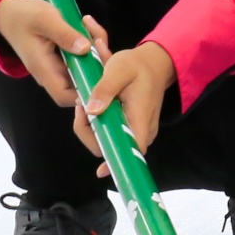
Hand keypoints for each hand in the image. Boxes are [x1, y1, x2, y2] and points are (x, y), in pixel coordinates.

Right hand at [0, 0, 105, 107]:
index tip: (103, 77)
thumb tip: (86, 49)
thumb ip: (64, 34)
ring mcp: (59, 65)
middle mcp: (52, 72)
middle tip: (101, 42)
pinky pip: (84, 56)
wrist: (11, 12)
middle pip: (81, 83)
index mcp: (43, 69)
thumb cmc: (24, 16)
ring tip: (93, 29)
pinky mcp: (65, 57)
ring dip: (96, 51)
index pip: (64, 96)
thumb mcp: (44, 19)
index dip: (84, 94)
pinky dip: (92, 43)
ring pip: (86, 68)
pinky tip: (89, 26)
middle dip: (98, 66)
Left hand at [76, 41, 176, 168]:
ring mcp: (135, 130)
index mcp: (141, 118)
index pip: (133, 149)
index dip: (116, 162)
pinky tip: (93, 105)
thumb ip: (105, 89)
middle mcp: (141, 130)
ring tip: (85, 100)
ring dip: (90, 125)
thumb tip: (91, 111)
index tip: (100, 170)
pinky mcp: (129, 127)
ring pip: (106, 140)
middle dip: (89, 130)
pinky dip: (96, 123)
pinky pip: (108, 133)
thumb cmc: (138, 66)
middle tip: (81, 104)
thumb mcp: (119, 69)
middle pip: (112, 147)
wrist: (153, 63)